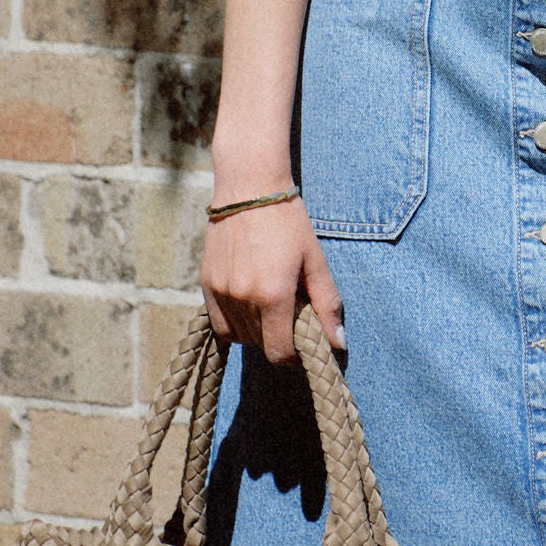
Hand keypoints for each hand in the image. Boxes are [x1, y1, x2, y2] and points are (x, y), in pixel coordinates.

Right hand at [200, 194, 342, 364]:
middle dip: (278, 338)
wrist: (249, 189)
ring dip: (258, 332)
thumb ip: (327, 304)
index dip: (293, 356)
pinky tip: (251, 306)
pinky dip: (236, 325)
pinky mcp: (206, 284)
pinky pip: (220, 324)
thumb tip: (338, 342)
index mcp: (273, 295)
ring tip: (271, 306)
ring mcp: (221, 292)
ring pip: (240, 336)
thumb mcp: (315, 261)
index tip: (303, 344)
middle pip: (260, 345)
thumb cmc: (289, 222)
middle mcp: (242, 298)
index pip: (278, 352)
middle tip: (290, 315)